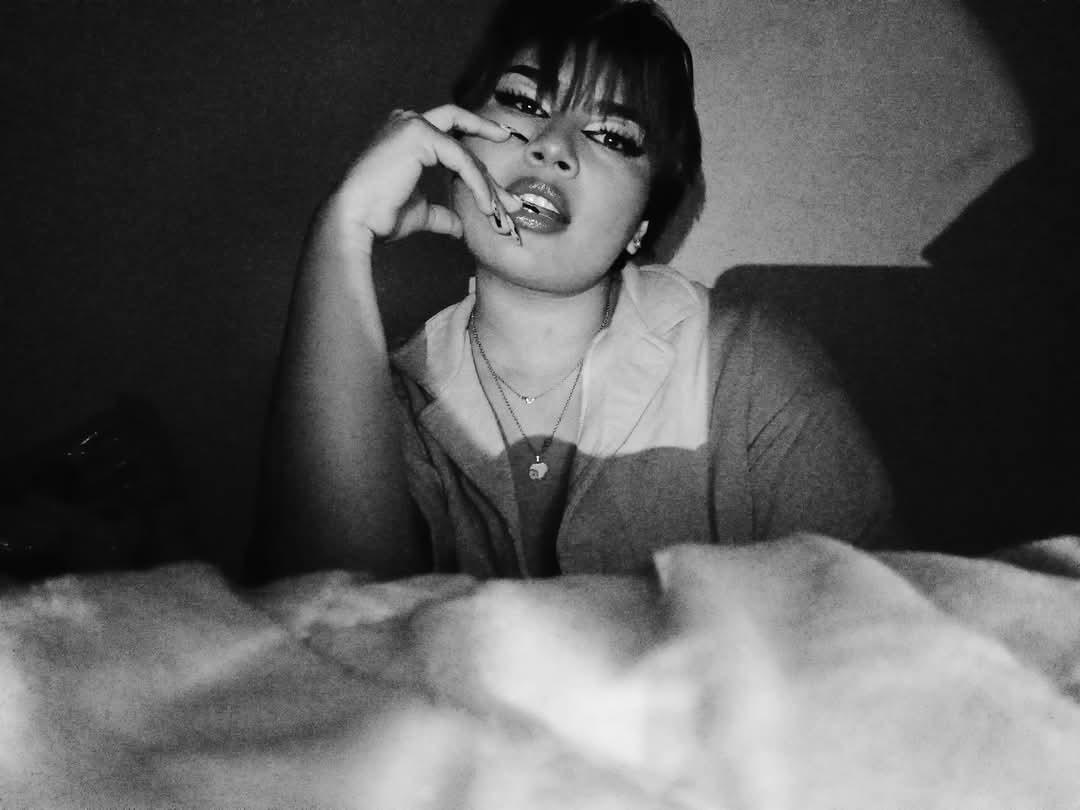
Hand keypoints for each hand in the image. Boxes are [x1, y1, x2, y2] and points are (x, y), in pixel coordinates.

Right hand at [328, 105, 518, 242]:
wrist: (356, 219)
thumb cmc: (379, 216)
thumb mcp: (419, 213)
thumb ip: (441, 214)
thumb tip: (459, 226)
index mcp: (406, 134)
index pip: (451, 139)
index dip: (477, 160)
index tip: (501, 178)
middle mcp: (408, 121)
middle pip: (464, 139)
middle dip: (491, 173)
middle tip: (512, 197)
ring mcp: (413, 123)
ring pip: (465, 153)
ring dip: (486, 185)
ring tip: (500, 211)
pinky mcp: (420, 134)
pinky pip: (461, 160)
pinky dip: (477, 184)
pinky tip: (485, 206)